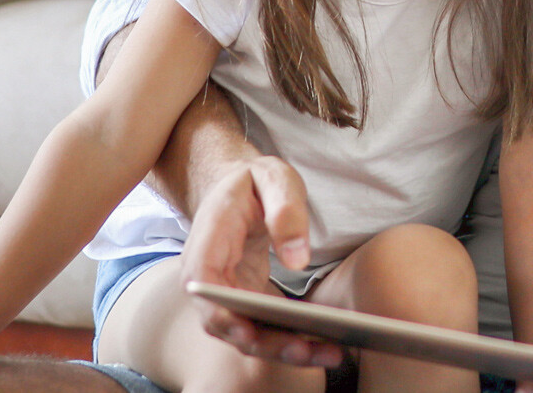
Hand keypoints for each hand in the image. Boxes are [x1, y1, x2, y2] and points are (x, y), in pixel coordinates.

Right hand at [180, 155, 343, 368]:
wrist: (239, 185)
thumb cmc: (254, 180)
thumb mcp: (274, 178)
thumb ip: (285, 211)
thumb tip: (298, 258)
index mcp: (207, 242)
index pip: (204, 287)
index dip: (223, 314)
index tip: (251, 333)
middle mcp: (207, 276)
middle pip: (226, 323)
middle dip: (266, 344)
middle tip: (310, 352)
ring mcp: (224, 292)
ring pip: (245, 333)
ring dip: (282, 349)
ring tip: (329, 353)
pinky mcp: (243, 300)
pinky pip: (261, 328)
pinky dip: (287, 339)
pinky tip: (322, 343)